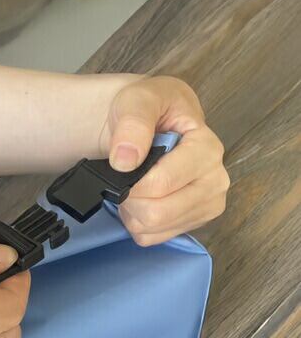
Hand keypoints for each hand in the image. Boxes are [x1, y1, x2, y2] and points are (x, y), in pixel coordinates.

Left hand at [100, 75, 229, 245]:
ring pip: (153, 228)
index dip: (131, 181)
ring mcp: (206, 205)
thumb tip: (126, 160)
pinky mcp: (190, 222)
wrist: (145, 119)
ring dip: (132, 211)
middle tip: (125, 177)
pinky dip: (136, 222)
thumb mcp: (137, 100)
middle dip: (131, 199)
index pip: (162, 184)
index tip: (122, 164)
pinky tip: (140, 199)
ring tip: (133, 184)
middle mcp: (215, 180)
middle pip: (159, 212)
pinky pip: (151, 237)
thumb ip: (133, 124)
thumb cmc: (146, 107)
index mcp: (207, 149)